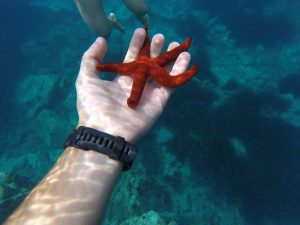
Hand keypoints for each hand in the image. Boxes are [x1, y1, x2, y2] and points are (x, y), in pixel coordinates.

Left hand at [76, 28, 191, 141]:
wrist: (105, 131)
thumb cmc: (94, 106)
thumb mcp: (86, 78)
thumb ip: (91, 58)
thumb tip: (101, 40)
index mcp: (121, 79)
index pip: (131, 58)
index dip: (136, 45)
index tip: (141, 32)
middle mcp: (136, 85)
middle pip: (149, 63)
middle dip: (154, 49)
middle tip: (160, 36)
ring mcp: (149, 93)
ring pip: (162, 72)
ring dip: (169, 58)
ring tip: (174, 44)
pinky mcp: (159, 101)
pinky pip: (172, 84)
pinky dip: (180, 71)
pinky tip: (185, 57)